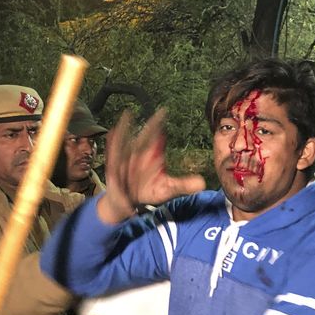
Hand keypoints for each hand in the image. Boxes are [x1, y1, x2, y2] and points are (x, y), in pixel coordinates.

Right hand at [98, 109, 205, 223]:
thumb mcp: (167, 189)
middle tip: (157, 112)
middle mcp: (141, 154)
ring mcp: (128, 159)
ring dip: (127, 129)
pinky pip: (114, 154)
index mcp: (153, 155)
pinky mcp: (116, 167)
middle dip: (151, 125)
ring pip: (128, 142)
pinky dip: (112, 144)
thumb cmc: (147, 191)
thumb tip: (202, 184)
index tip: (164, 112)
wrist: (127, 203)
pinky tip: (112, 132)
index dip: (159, 124)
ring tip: (128, 115)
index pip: (157, 136)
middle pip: (145, 136)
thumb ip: (183, 185)